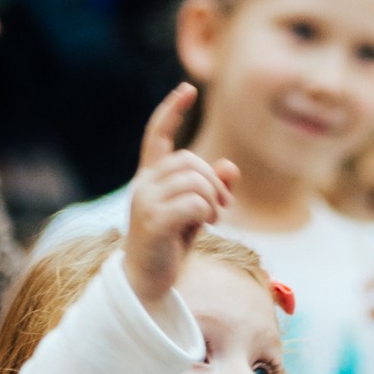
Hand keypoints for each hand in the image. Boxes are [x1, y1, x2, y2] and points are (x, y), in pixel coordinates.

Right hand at [124, 84, 235, 307]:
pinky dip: (207, 212)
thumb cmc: (170, 246)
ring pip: (195, 181)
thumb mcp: (196, 214)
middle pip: (190, 161)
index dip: (172, 111)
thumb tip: (231, 166)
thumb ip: (212, 190)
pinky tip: (206, 225)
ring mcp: (145, 202)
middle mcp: (143, 185)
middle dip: (214, 182)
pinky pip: (193, 203)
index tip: (187, 89)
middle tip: (223, 207)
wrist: (146, 283)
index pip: (157, 135)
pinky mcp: (153, 221)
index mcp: (149, 178)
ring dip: (213, 200)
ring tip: (212, 218)